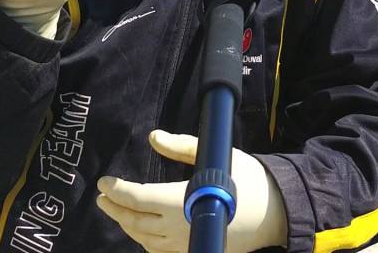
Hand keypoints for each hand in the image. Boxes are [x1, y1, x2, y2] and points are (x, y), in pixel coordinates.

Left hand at [96, 130, 287, 252]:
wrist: (274, 214)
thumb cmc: (246, 181)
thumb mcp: (216, 156)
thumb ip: (181, 147)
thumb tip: (154, 137)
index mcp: (179, 200)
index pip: (136, 197)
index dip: (116, 190)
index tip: (104, 181)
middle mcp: (176, 227)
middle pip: (133, 220)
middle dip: (114, 208)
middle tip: (103, 197)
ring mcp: (183, 244)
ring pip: (142, 238)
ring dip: (126, 224)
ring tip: (118, 211)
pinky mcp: (192, 251)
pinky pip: (158, 250)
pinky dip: (143, 240)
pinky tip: (141, 231)